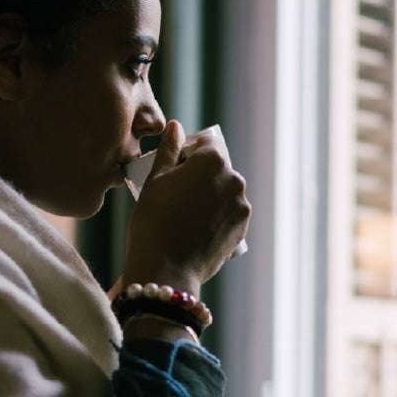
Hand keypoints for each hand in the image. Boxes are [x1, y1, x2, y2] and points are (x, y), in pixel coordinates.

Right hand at [120, 121, 250, 297]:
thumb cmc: (153, 221)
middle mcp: (234, 179)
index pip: (205, 142)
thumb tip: (176, 127)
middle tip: (176, 194)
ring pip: (224, 190)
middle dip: (200, 174)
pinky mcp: (242, 227)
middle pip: (217, 167)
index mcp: (213, 160)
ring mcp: (241, 205)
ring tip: (186, 214)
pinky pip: (229, 211)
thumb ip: (169, 149)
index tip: (175, 167)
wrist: (166, 269)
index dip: (189, 151)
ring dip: (210, 194)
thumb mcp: (155, 180)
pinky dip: (217, 214)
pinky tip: (196, 227)